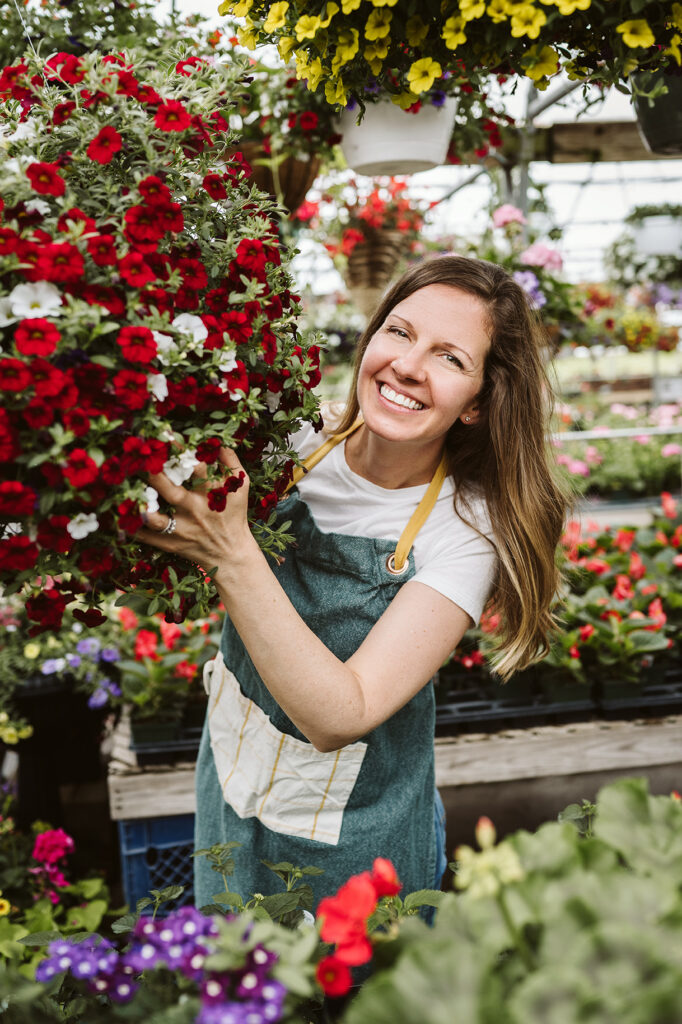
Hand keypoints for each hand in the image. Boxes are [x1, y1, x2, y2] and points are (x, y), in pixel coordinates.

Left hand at [135, 447, 252, 570]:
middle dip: (154, 475)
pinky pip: (146, 538)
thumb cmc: (234, 516)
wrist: (231, 554)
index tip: (164, 435)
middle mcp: (195, 510)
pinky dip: (130, 530)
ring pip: (156, 520)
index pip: (196, 468)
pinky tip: (113, 519)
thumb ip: (231, 462)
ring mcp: (181, 529)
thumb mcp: (241, 487)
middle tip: (137, 459)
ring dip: (140, 509)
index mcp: (211, 494)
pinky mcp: (170, 544)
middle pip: (171, 491)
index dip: (181, 451)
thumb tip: (217, 442)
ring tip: (123, 493)